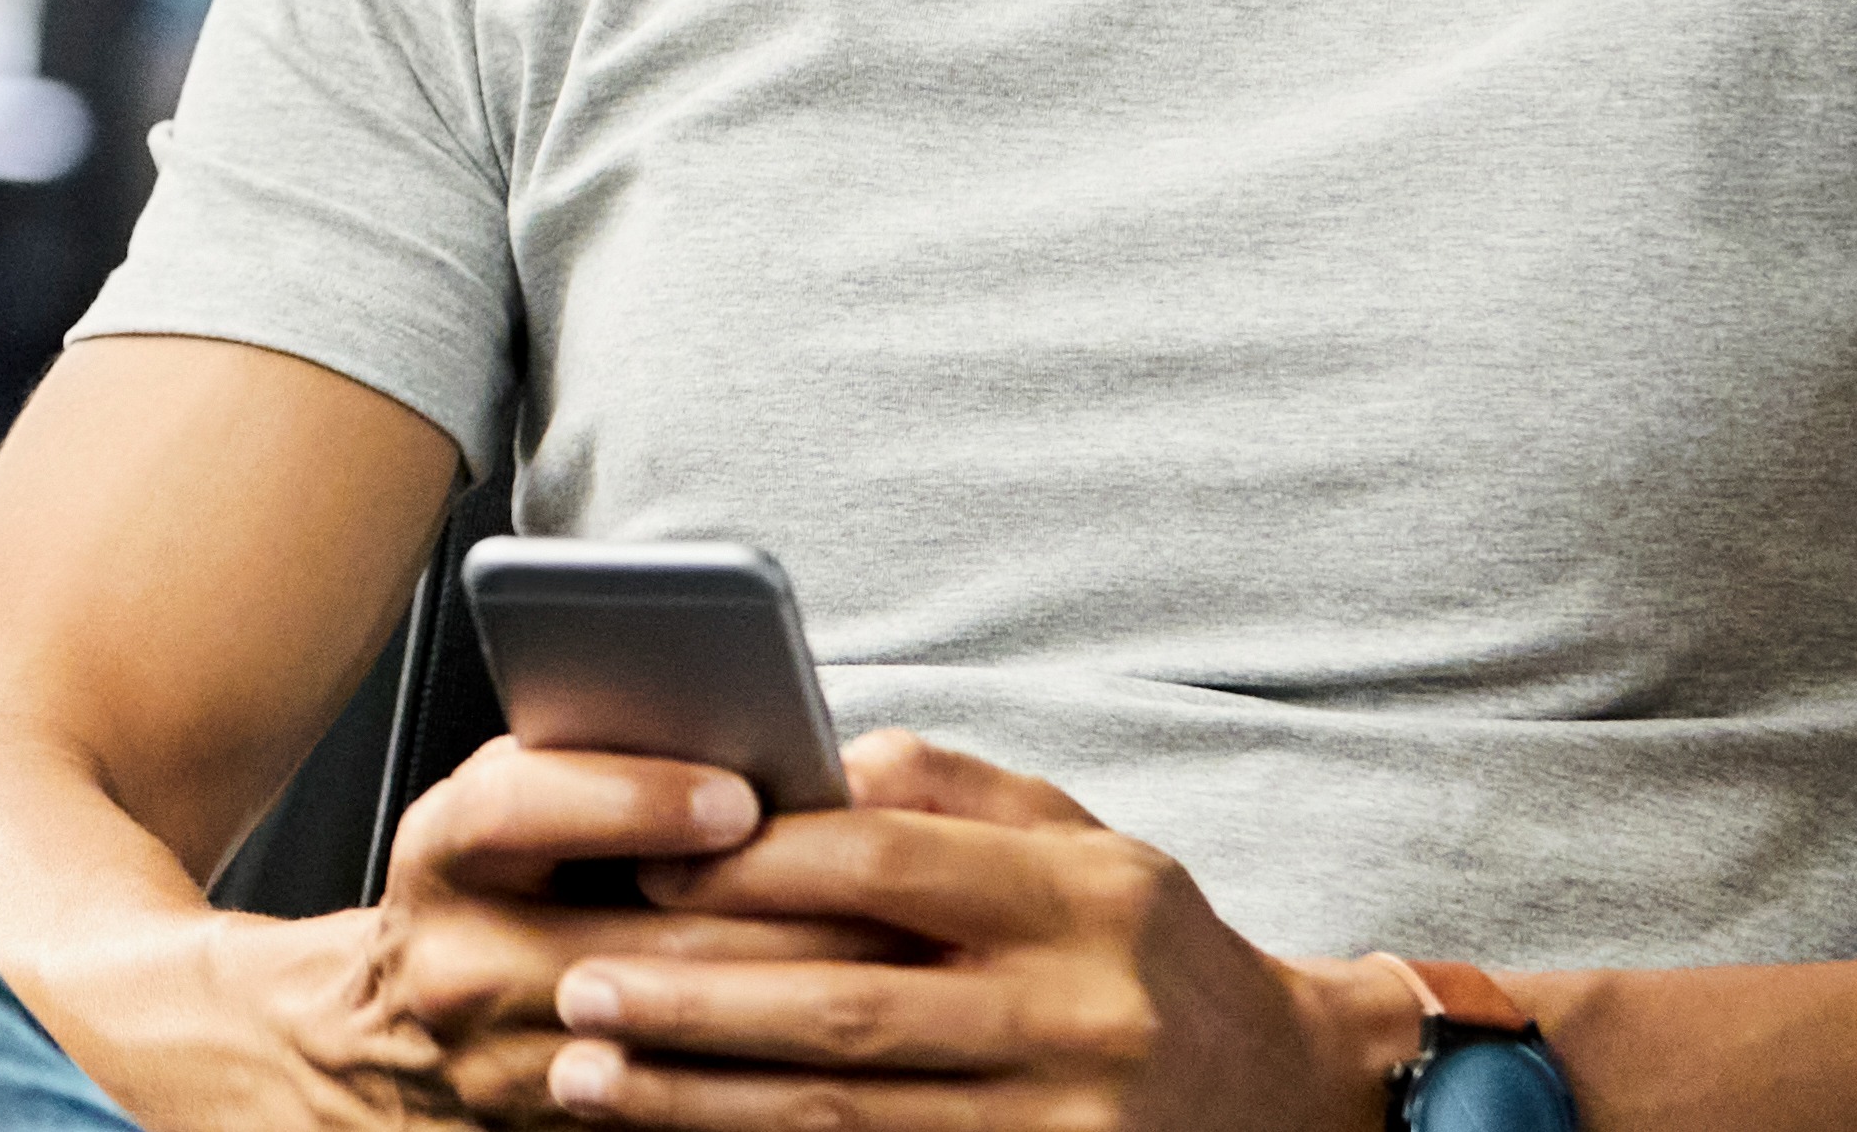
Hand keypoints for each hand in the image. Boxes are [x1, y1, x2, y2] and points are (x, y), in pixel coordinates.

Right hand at [4, 739, 916, 1128]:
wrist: (332, 1050)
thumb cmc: (461, 898)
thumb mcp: (488, 813)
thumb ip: (585, 772)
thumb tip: (743, 743)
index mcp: (438, 857)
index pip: (515, 806)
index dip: (630, 797)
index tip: (738, 791)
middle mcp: (453, 968)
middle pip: (630, 948)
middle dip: (773, 924)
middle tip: (895, 896)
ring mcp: (497, 1075)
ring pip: (666, 1052)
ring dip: (789, 1022)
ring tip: (900, 982)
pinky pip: (667, 1123)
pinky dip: (759, 1094)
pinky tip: (847, 1073)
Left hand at [534, 733, 1412, 1130]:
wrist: (1284, 1090)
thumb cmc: (1142, 944)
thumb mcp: (1079, 837)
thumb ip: (944, 788)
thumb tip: (798, 761)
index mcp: (1081, 897)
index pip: (884, 868)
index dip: (748, 867)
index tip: (639, 870)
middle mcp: (1081, 1015)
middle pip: (847, 1010)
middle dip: (693, 1004)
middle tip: (573, 991)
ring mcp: (1065, 1123)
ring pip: (848, 1115)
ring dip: (701, 1102)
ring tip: (587, 1080)